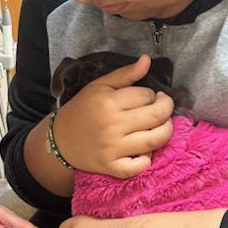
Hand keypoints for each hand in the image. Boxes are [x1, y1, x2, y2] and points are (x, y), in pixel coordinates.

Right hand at [51, 54, 173, 177]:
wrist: (60, 140)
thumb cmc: (83, 109)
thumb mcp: (100, 86)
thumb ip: (125, 74)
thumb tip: (147, 60)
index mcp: (108, 102)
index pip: (146, 95)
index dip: (152, 94)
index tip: (148, 97)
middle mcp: (112, 125)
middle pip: (157, 116)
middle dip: (166, 108)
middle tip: (163, 106)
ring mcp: (112, 148)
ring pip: (154, 140)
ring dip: (165, 131)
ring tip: (161, 125)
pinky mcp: (111, 167)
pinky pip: (139, 166)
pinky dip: (147, 160)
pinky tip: (145, 151)